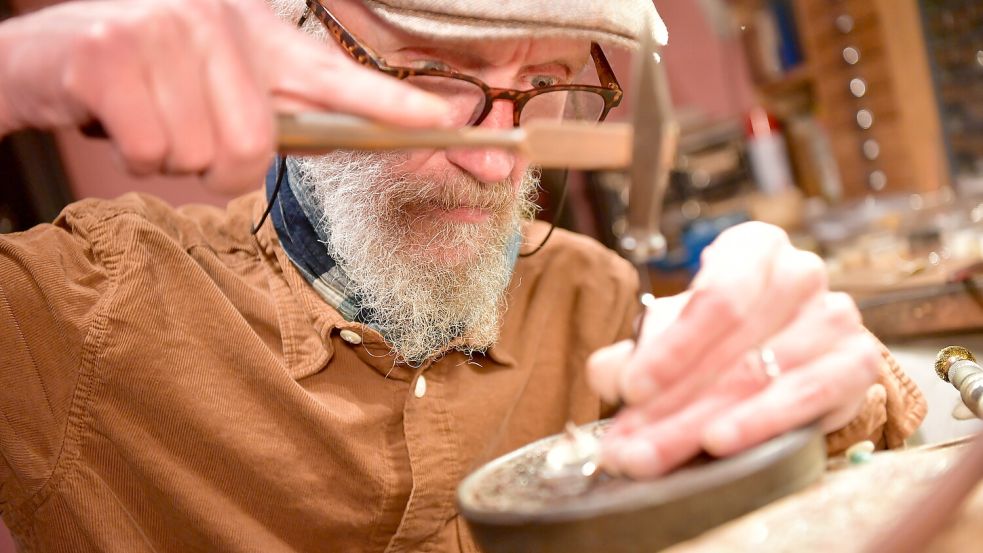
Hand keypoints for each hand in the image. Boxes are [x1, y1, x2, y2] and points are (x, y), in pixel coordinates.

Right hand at [0, 0, 447, 192]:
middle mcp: (218, 22)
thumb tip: (337, 142)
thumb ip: (278, 112)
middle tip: (188, 137)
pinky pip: (150, 152)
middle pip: (255, 149)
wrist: (50, 54)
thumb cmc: (149, 78)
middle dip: (221, 168)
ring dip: (172, 158)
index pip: (337, 76)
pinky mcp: (110, 52)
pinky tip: (118, 118)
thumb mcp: (222, 83)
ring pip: (202, 157)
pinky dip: (132, 154)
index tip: (441, 120)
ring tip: (151, 117)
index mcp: (258, 35)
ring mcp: (165, 31)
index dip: (391, 103)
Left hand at [587, 222, 881, 477]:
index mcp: (754, 248)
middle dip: (671, 402)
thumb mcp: (673, 335)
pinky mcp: (857, 364)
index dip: (671, 346)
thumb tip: (608, 372)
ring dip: (699, 423)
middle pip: (732, 344)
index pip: (716, 295)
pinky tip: (719, 442)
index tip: (631, 389)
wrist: (793, 354)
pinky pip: (809, 397)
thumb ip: (635, 353)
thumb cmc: (722, 336)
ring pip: (760, 376)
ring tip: (652, 457)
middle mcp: (800, 273)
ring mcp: (836, 317)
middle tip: (627, 446)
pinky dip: (760, 422)